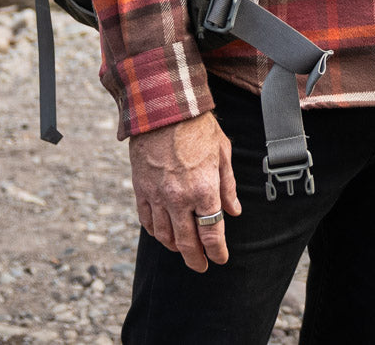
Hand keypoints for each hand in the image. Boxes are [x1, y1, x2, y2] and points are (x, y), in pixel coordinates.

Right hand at [128, 112, 241, 271]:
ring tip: (184, 250)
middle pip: (188, 242)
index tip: (221, 259)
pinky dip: (156, 233)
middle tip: (202, 266)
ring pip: (165, 236)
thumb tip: (234, 211)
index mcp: (204, 189)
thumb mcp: (222, 152)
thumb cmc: (197, 126)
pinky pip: (147, 222)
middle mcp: (180, 198)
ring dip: (176, 248)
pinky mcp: (141, 190)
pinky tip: (163, 233)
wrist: (164, 108)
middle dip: (197, 259)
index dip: (218, 252)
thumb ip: (227, 185)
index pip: (212, 234)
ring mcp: (157, 196)